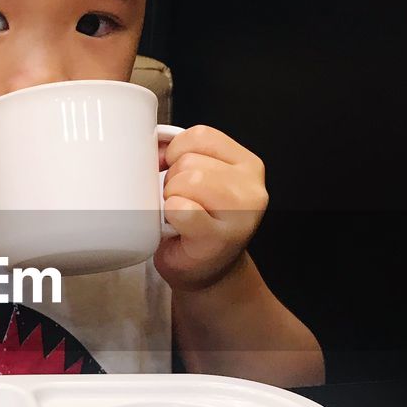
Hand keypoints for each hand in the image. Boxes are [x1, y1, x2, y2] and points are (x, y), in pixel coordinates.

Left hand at [155, 125, 267, 290]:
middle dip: (172, 180)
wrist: (204, 272)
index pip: (200, 135)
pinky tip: (179, 228)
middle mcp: (251, 185)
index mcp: (245, 164)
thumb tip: (154, 142)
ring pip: (187, 180)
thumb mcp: (196, 179)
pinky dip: (170, 216)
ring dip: (170, 198)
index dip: (175, 152)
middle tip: (179, 203)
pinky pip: (181, 209)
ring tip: (180, 215)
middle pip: (190, 159)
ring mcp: (241, 212)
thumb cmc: (195, 226)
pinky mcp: (221, 236)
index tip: (173, 173)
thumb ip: (182, 155)